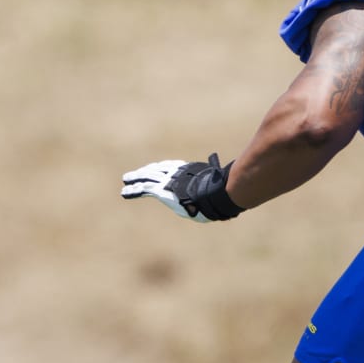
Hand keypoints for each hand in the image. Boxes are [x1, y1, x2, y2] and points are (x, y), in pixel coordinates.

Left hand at [120, 154, 241, 221]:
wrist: (215, 194)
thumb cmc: (221, 190)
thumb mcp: (220, 184)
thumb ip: (222, 183)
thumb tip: (238, 182)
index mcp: (188, 171)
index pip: (172, 168)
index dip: (162, 169)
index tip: (155, 169)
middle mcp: (176, 173)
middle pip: (157, 170)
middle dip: (146, 172)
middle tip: (135, 174)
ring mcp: (168, 181)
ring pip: (147, 178)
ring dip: (135, 180)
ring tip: (126, 181)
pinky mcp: (162, 190)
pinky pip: (144, 189)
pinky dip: (133, 190)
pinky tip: (125, 192)